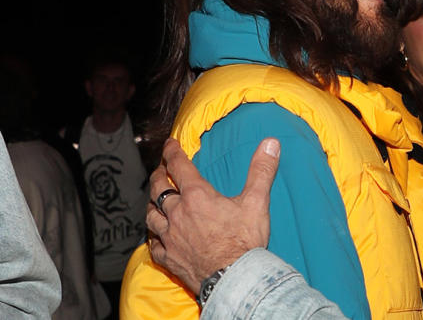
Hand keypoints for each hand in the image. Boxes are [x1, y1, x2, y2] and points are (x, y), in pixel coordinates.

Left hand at [146, 137, 279, 292]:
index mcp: (197, 196)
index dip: (172, 152)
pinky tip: (155, 234)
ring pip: (151, 215)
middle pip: (159, 189)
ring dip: (152, 203)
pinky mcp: (168, 257)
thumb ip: (262, 170)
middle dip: (158, 175)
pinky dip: (152, 235)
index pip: (179, 167)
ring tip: (154, 199)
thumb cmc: (244, 241)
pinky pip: (152, 243)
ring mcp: (170, 237)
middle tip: (160, 169)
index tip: (169, 144)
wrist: (234, 278)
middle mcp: (178, 213)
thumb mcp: (257, 202)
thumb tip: (271, 143)